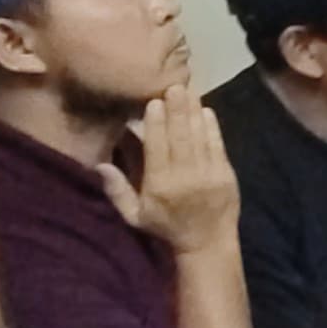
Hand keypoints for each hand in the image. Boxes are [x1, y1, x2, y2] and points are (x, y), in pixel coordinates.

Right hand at [99, 85, 237, 252]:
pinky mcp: (226, 174)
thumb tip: (100, 164)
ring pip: (200, 138)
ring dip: (195, 112)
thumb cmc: (166, 228)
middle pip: (181, 137)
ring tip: (189, 90)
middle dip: (178, 110)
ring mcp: (209, 175)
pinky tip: (206, 111)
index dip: (156, 124)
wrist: (208, 243)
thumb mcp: (135, 216)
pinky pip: (218, 146)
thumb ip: (117, 190)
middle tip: (174, 84)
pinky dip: (213, 128)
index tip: (154, 102)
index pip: (158, 148)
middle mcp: (185, 177)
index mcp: (161, 185)